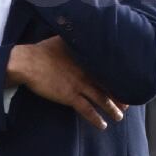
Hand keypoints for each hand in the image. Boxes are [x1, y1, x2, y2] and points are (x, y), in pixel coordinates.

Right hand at [6, 36, 127, 128]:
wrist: (28, 62)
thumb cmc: (43, 50)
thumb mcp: (62, 39)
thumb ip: (74, 38)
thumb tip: (81, 30)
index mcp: (86, 59)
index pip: (107, 70)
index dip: (118, 79)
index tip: (127, 84)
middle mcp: (86, 72)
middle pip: (108, 86)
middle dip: (119, 96)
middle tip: (127, 105)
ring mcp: (79, 85)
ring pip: (101, 99)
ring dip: (112, 109)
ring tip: (119, 117)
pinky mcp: (70, 96)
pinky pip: (87, 110)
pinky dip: (96, 118)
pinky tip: (102, 125)